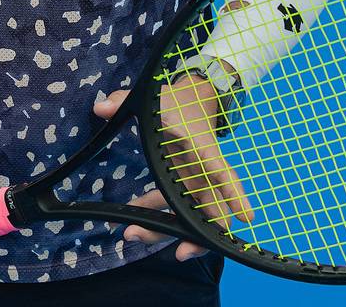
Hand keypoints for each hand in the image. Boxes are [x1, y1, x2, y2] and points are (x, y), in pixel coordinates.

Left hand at [93, 78, 253, 261]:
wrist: (190, 100)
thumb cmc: (177, 101)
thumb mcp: (154, 98)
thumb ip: (125, 100)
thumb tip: (101, 107)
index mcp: (204, 150)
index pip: (224, 173)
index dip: (235, 194)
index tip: (245, 215)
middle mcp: (206, 173)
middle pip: (207, 212)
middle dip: (190, 235)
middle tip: (167, 247)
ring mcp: (196, 183)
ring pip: (188, 219)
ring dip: (162, 231)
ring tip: (128, 235)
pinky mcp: (184, 187)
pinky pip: (172, 211)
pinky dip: (154, 219)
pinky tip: (128, 223)